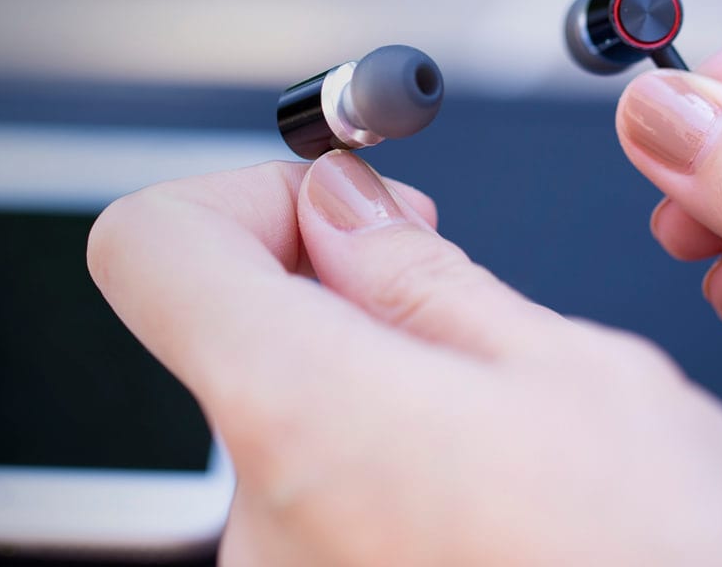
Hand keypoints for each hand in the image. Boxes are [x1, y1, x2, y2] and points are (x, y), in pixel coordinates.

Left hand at [88, 152, 721, 564]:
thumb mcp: (570, 374)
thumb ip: (420, 280)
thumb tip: (339, 205)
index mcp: (301, 417)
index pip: (151, 247)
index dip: (242, 198)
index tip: (332, 211)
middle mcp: (255, 523)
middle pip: (232, 329)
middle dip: (334, 288)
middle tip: (445, 299)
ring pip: (290, 412)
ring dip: (375, 379)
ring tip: (495, 420)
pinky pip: (318, 490)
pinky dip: (383, 453)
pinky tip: (483, 488)